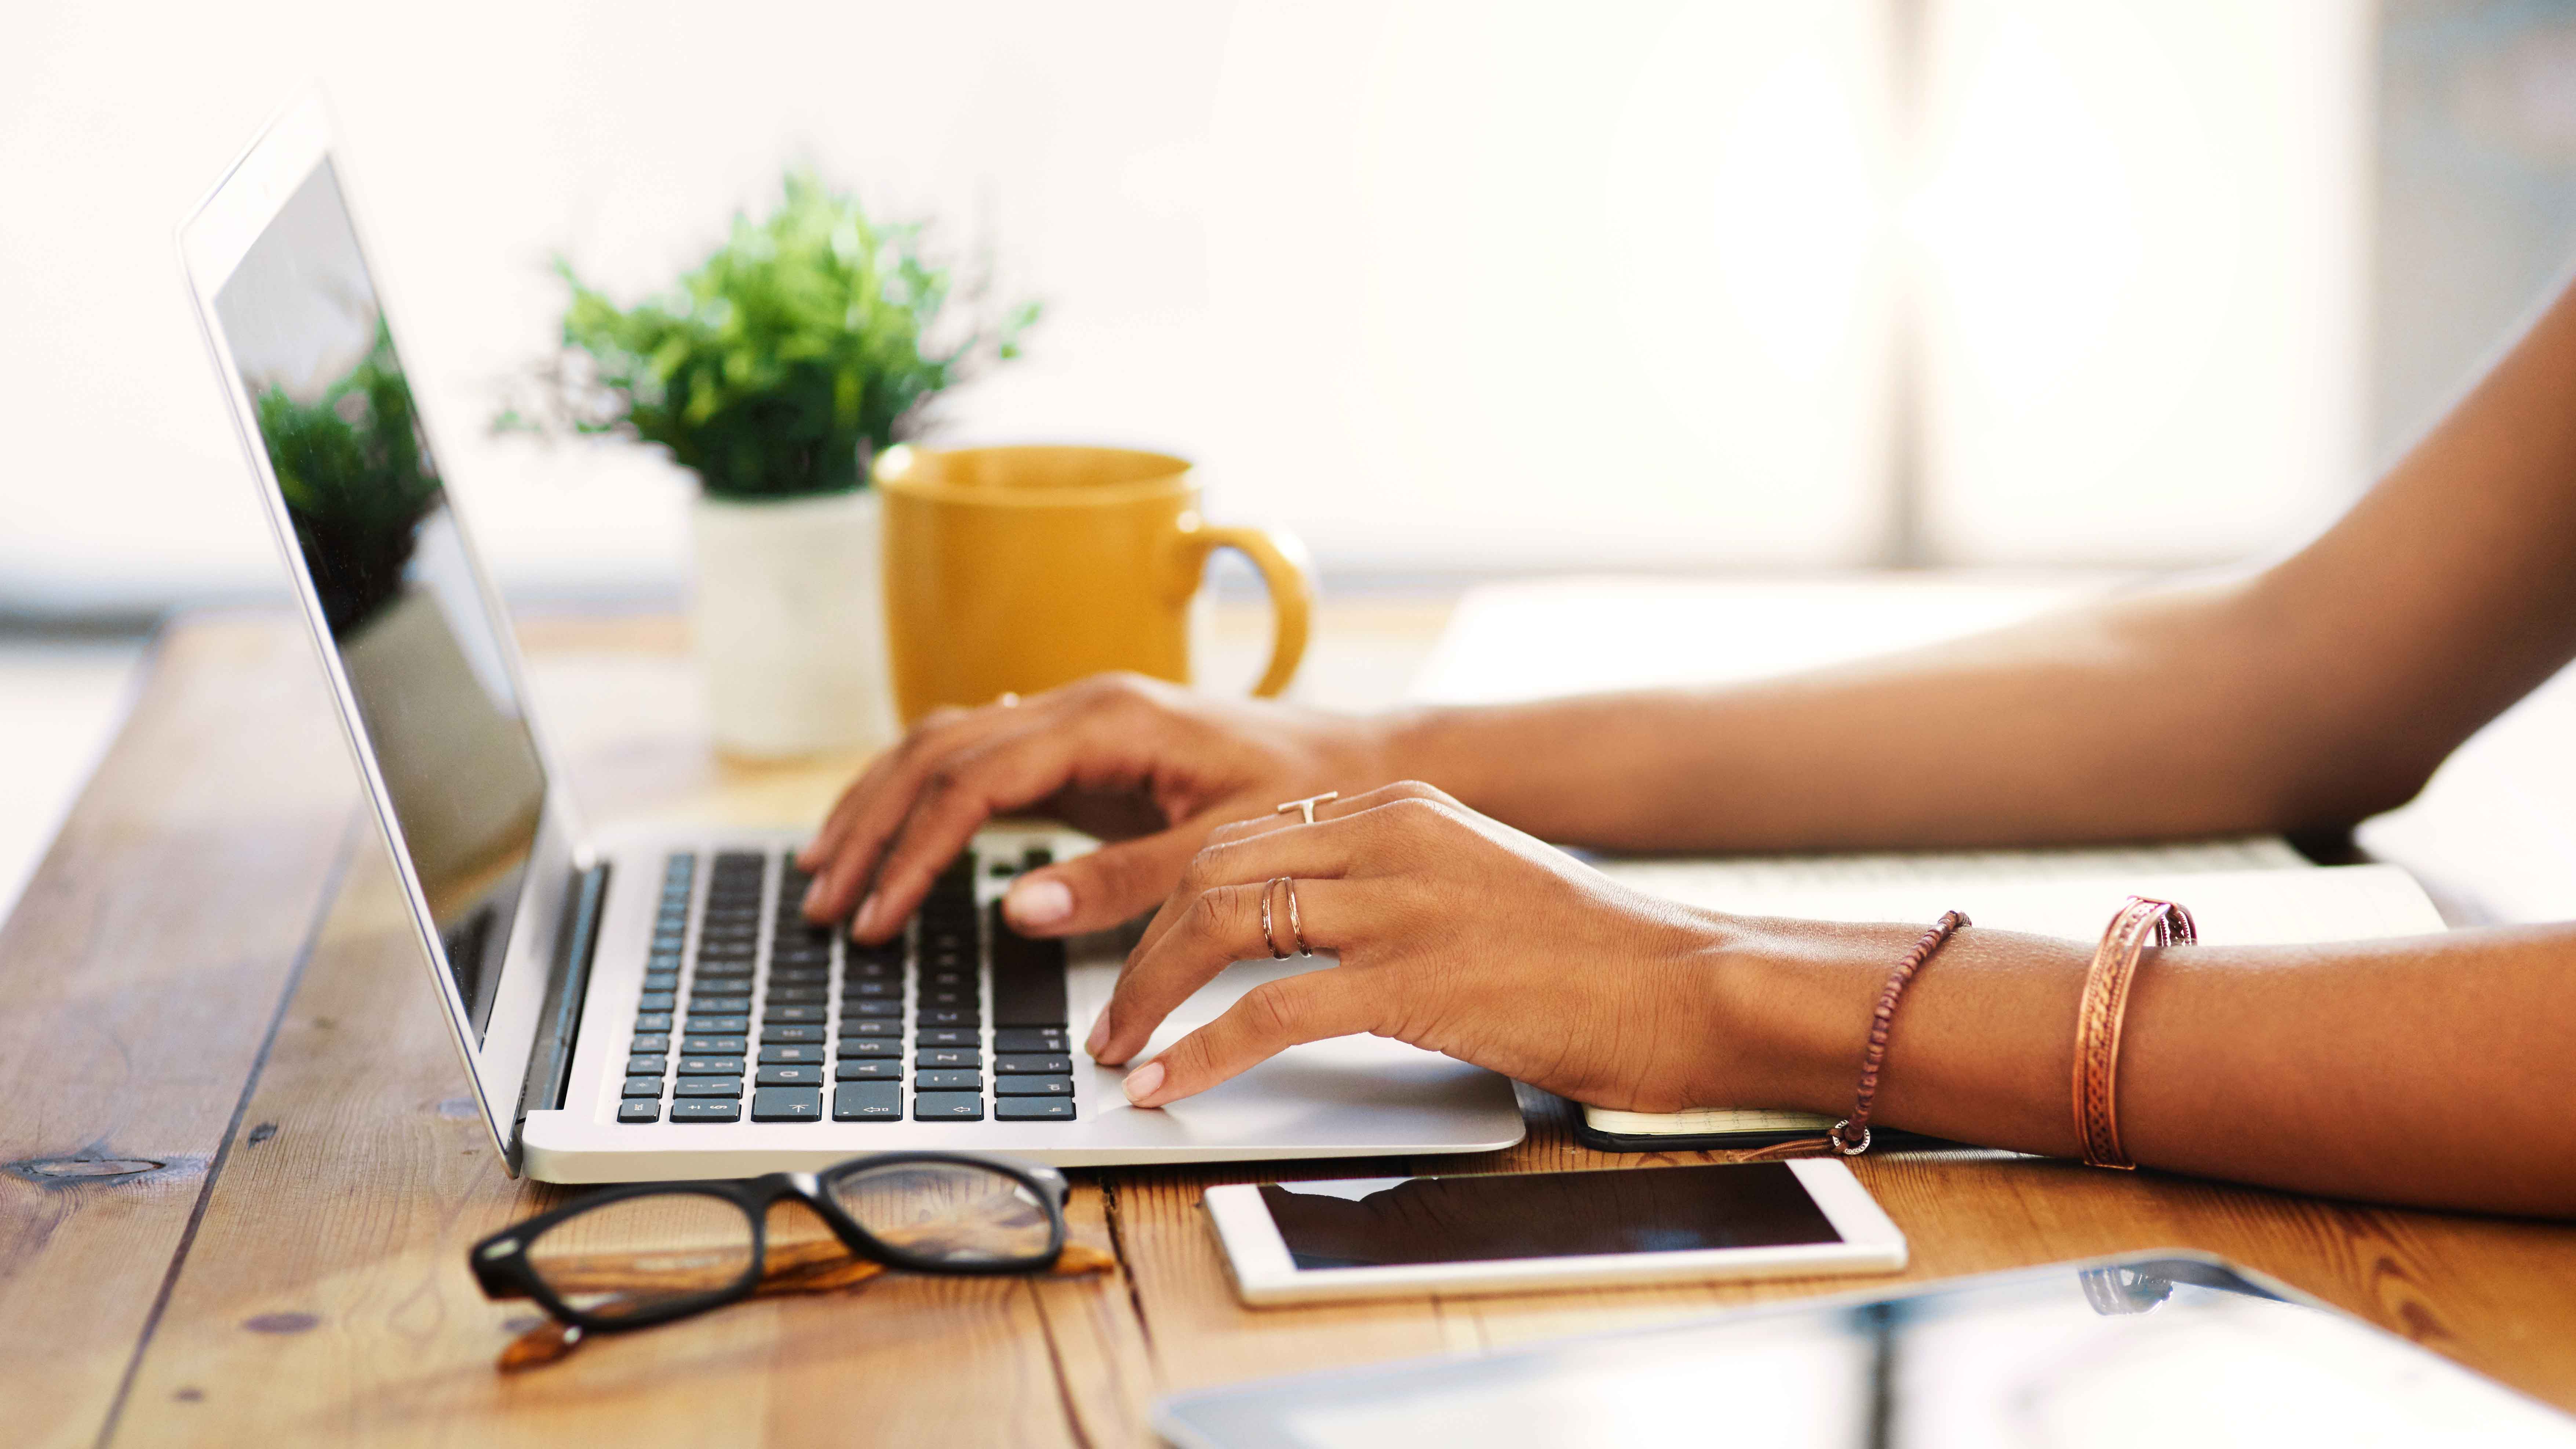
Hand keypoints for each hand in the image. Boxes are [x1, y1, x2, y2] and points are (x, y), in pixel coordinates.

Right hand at [798, 673, 1391, 943]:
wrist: (1358, 761)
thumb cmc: (1306, 796)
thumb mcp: (1225, 849)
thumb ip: (1126, 881)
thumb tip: (1020, 908)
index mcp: (1109, 718)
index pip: (973, 779)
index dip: (914, 850)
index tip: (879, 916)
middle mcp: (1080, 703)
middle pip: (936, 752)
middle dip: (872, 827)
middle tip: (827, 902)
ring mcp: (1074, 719)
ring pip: (943, 745)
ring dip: (880, 806)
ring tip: (830, 871)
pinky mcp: (1080, 747)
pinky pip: (977, 758)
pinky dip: (922, 796)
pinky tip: (891, 833)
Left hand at [1090, 781, 1746, 1111]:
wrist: (1686, 983)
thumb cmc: (1590, 955)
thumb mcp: (1474, 884)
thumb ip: (1391, 886)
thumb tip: (1305, 932)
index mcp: (1402, 808)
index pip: (1245, 836)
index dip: (1170, 898)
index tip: (1135, 954)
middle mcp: (1391, 838)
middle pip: (1215, 872)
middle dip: (1140, 946)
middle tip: (1109, 1016)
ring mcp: (1402, 905)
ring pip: (1223, 926)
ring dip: (1149, 995)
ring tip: (1118, 1052)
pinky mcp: (1415, 980)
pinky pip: (1269, 1012)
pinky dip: (1201, 1051)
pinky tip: (1168, 1084)